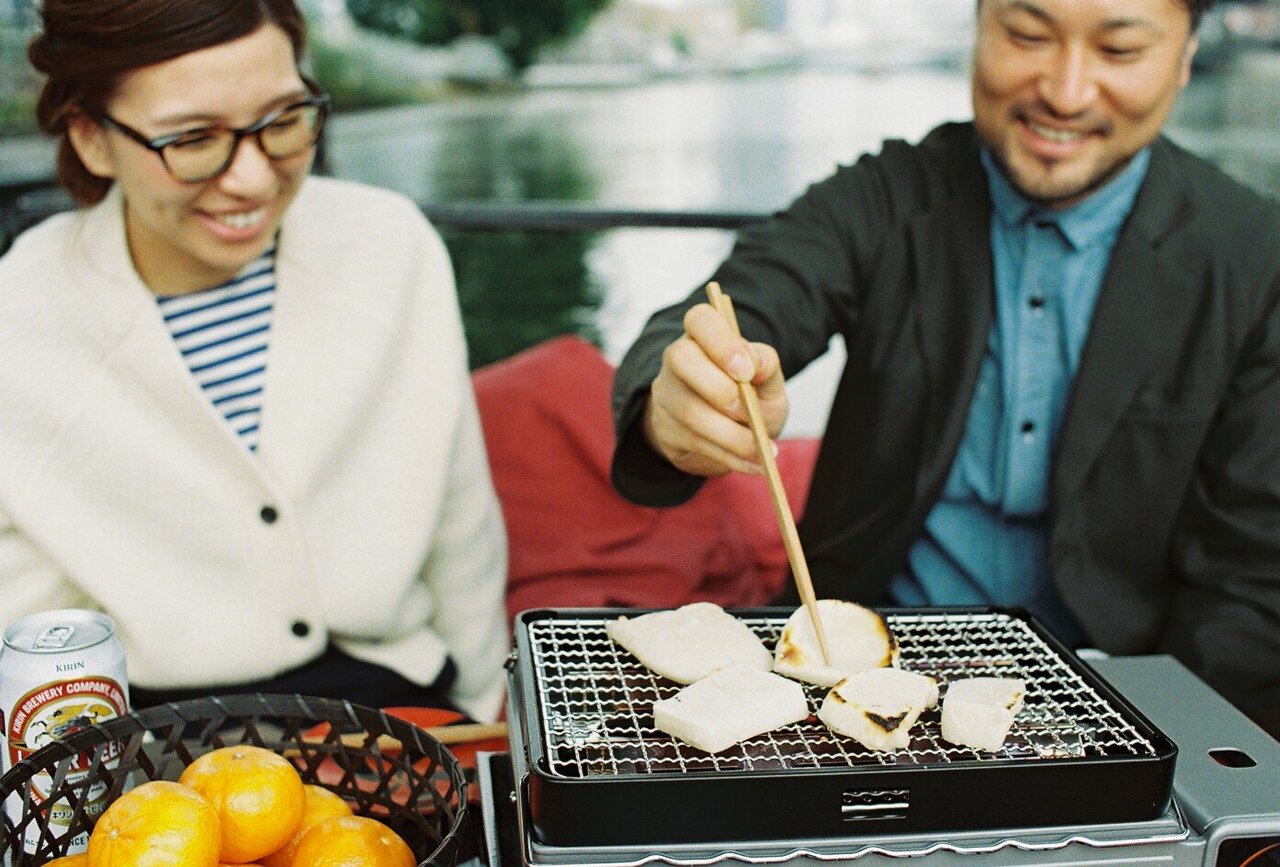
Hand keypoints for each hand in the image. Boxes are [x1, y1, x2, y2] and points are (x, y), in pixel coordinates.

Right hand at [642, 302, 788, 476]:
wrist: (731, 436)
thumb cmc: (751, 398)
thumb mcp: (768, 380)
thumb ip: (767, 366)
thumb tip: (757, 363)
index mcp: (704, 337)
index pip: (700, 320)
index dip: (721, 342)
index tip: (747, 371)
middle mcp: (678, 360)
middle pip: (681, 358)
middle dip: (719, 388)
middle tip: (748, 411)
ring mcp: (667, 395)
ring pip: (689, 410)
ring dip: (732, 435)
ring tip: (763, 450)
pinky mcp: (667, 431)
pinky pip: (696, 444)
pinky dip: (732, 457)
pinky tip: (756, 463)